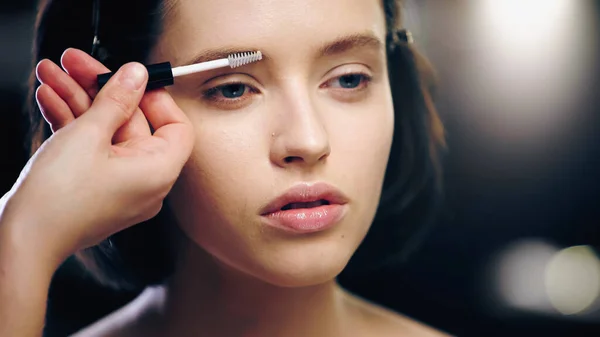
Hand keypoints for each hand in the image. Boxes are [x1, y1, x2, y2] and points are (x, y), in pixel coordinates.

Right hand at [0, 48, 193, 266]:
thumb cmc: (58, 199)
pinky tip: (50, 98)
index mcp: (159, 171)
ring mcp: (120, 185)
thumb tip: (137, 75)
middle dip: (99, 89)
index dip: (154, 97)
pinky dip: (73, 123)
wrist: (21, 241)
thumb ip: (116, 99)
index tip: (129, 77)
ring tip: (52, 74)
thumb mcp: (89, 134)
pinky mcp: (95, 187)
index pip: (176, 126)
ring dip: (78, 100)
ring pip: (106, 132)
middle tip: (75, 63)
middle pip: (133, 123)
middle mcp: (146, 181)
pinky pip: (92, 148)